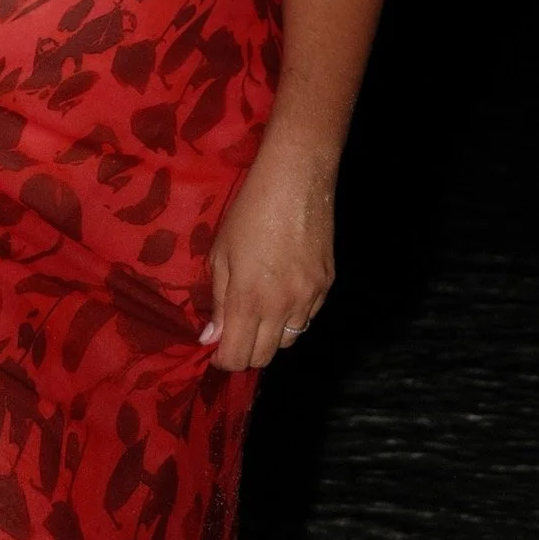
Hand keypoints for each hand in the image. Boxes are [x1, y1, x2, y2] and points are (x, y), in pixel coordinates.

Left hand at [198, 146, 334, 371]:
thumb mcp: (221, 253)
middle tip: (235, 333)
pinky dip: (292, 316)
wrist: (296, 180)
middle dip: (246, 352)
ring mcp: (309, 298)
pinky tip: (283, 292)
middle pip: (264, 357)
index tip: (217, 349)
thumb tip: (211, 338)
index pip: (238, 356)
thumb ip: (218, 301)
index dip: (224, 360)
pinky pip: (307, 318)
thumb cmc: (249, 211)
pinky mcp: (327, 286)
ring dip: (271, 335)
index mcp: (248, 300)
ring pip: (289, 340)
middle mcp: (281, 307)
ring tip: (260, 311)